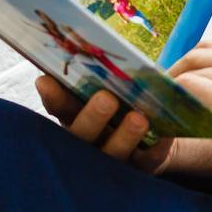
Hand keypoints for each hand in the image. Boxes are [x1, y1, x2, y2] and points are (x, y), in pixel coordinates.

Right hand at [34, 74, 211, 174]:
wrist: (157, 133)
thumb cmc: (126, 98)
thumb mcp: (109, 84)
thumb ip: (98, 71)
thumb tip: (89, 42)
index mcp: (76, 117)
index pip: (59, 108)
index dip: (53, 97)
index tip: (47, 80)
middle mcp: (89, 142)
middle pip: (83, 135)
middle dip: (92, 117)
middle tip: (106, 98)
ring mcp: (114, 160)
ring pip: (113, 154)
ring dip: (124, 136)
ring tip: (139, 118)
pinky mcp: (141, 169)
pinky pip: (148, 161)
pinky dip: (156, 149)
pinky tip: (165, 136)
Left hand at [169, 41, 211, 193]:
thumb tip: (197, 84)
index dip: (191, 61)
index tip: (176, 77)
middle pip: (200, 53)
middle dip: (177, 69)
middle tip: (162, 89)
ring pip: (191, 70)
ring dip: (172, 86)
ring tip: (162, 103)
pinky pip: (187, 85)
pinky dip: (173, 96)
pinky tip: (168, 110)